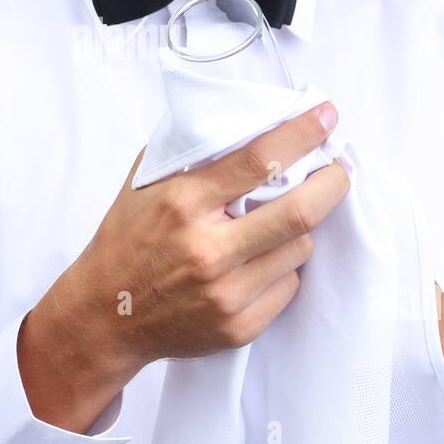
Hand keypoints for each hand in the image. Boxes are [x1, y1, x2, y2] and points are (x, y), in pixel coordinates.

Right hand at [18, 104, 348, 430]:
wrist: (105, 318)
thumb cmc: (127, 241)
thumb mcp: (145, 184)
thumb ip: (191, 151)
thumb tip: (251, 119)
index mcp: (184, 203)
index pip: (260, 160)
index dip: (303, 134)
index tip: (326, 116)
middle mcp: (207, 249)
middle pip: (299, 212)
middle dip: (332, 183)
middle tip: (338, 169)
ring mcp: (225, 294)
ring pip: (300, 249)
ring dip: (298, 230)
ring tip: (275, 224)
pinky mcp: (239, 327)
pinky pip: (288, 286)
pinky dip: (282, 268)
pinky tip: (256, 263)